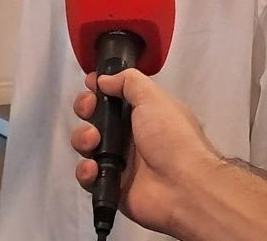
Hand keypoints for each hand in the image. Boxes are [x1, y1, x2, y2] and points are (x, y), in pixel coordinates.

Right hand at [71, 70, 223, 233]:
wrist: (184, 186)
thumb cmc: (173, 138)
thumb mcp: (154, 98)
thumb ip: (128, 82)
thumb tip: (105, 79)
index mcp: (141, 114)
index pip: (112, 97)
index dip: (98, 90)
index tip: (90, 85)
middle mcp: (129, 136)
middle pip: (94, 118)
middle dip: (85, 110)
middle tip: (89, 111)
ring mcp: (119, 162)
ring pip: (86, 146)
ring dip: (83, 139)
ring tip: (94, 141)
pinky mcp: (111, 186)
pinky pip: (87, 177)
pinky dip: (85, 171)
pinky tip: (94, 168)